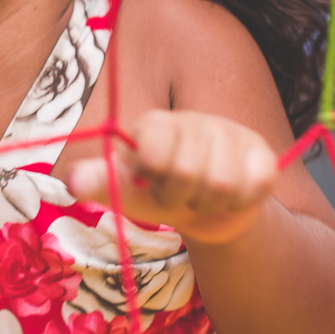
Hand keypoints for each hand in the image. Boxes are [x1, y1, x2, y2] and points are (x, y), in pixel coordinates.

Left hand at [68, 109, 277, 244]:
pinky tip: (231, 195)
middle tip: (178, 194)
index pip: (154, 147)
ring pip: (222, 184)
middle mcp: (195, 122)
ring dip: (208, 203)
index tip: (151, 181)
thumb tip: (72, 181)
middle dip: (180, 197)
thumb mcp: (127, 191)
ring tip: (201, 195)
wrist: (205, 211)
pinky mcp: (263, 155)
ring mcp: (232, 135)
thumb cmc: (158, 193)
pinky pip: (256, 187)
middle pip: (188, 172)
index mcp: (156, 125)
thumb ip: (100, 183)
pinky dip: (240, 202)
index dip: (153, 176)